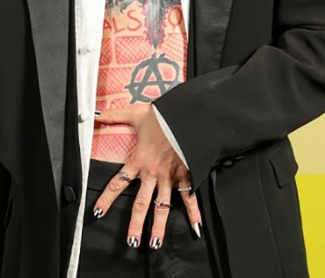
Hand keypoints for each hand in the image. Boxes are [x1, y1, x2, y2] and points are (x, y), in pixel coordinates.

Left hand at [93, 104, 201, 249]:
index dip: (106, 199)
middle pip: (141, 203)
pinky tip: (196, 227)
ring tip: (155, 243)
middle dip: (135, 223)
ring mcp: (171, 176)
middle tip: (131, 240)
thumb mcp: (137, 113)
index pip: (118, 183)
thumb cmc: (165, 116)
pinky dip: (194, 212)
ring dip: (159, 226)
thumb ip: (115, 115)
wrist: (190, 116)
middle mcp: (153, 173)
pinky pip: (190, 197)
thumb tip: (96, 115)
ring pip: (163, 206)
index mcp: (139, 160)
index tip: (98, 212)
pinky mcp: (187, 174)